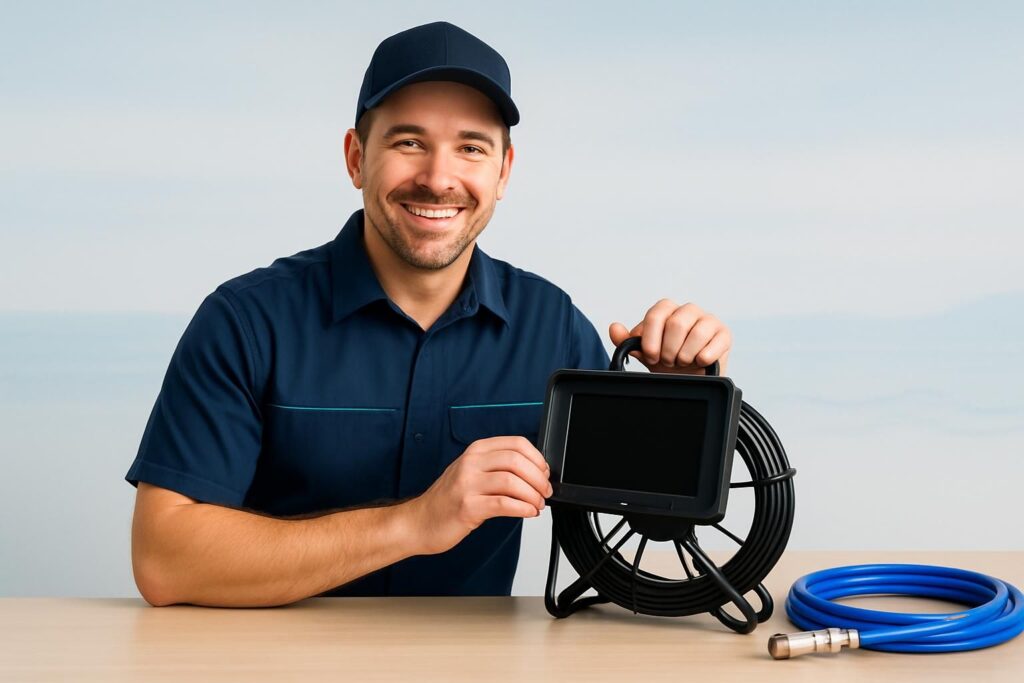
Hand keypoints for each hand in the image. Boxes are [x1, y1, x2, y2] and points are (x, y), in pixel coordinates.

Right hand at [407, 436, 552, 554]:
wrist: (420, 521)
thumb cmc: (448, 499)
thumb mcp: (472, 473)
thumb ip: (498, 468)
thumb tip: (535, 473)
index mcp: (476, 451)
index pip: (517, 443)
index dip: (537, 458)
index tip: (545, 473)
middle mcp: (471, 463)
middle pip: (517, 461)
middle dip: (539, 478)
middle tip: (545, 492)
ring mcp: (467, 484)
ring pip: (512, 482)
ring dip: (532, 495)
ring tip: (537, 504)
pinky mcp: (467, 506)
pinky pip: (503, 504)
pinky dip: (522, 508)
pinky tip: (528, 512)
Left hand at [609, 299, 731, 374]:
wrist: (691, 379)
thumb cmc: (667, 362)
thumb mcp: (645, 353)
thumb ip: (627, 341)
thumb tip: (614, 328)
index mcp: (667, 310)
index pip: (656, 313)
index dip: (651, 337)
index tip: (651, 356)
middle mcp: (688, 310)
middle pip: (676, 323)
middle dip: (669, 349)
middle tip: (668, 361)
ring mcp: (709, 320)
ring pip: (696, 332)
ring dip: (685, 354)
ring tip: (682, 362)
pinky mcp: (724, 334)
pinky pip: (715, 343)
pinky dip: (704, 357)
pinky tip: (699, 362)